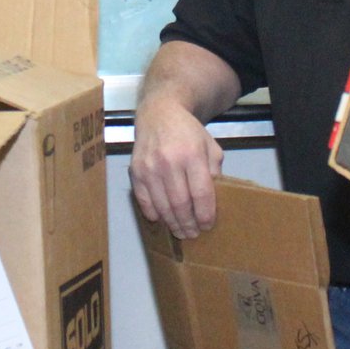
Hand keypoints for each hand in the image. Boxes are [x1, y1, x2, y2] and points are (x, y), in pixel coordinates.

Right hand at [130, 99, 224, 238]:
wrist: (160, 114)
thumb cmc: (189, 132)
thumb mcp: (210, 147)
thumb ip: (214, 172)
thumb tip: (212, 201)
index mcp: (192, 154)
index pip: (201, 193)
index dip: (205, 214)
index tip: (208, 225)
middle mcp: (169, 161)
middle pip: (180, 204)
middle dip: (188, 224)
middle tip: (193, 234)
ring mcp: (149, 167)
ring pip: (162, 206)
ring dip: (172, 224)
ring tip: (180, 232)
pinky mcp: (135, 171)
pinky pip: (144, 201)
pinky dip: (153, 214)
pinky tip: (162, 220)